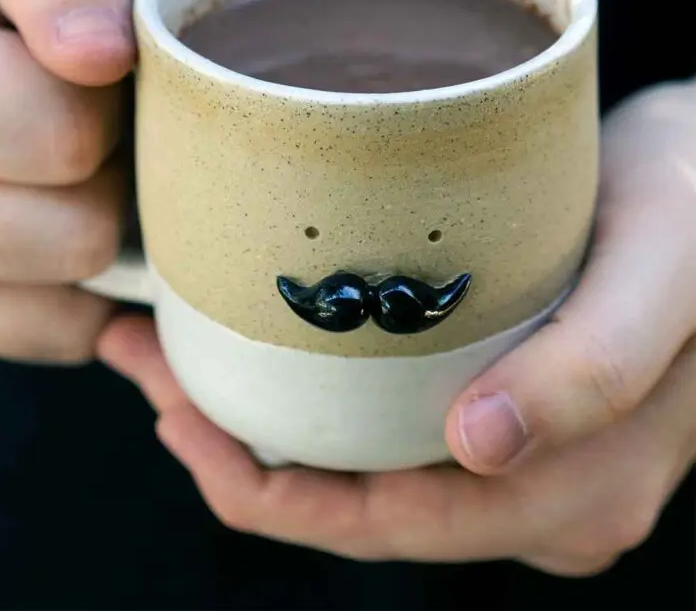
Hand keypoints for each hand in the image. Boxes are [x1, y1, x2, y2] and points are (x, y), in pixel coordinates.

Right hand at [0, 0, 134, 361]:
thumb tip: (98, 52)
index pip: (56, 133)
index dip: (103, 97)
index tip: (87, 61)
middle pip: (73, 228)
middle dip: (102, 164)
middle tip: (73, 113)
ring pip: (67, 283)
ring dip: (87, 215)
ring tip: (46, 158)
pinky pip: (50, 329)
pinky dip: (79, 287)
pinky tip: (50, 219)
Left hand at [101, 82, 695, 573]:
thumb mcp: (661, 268)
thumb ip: (596, 367)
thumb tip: (479, 448)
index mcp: (580, 490)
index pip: (390, 526)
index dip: (266, 488)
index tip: (172, 405)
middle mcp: (547, 496)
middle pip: (362, 509)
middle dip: (242, 455)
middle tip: (149, 362)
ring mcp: (526, 459)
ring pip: (370, 477)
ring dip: (268, 430)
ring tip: (176, 356)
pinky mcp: (508, 409)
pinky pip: (394, 436)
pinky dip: (317, 405)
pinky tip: (262, 352)